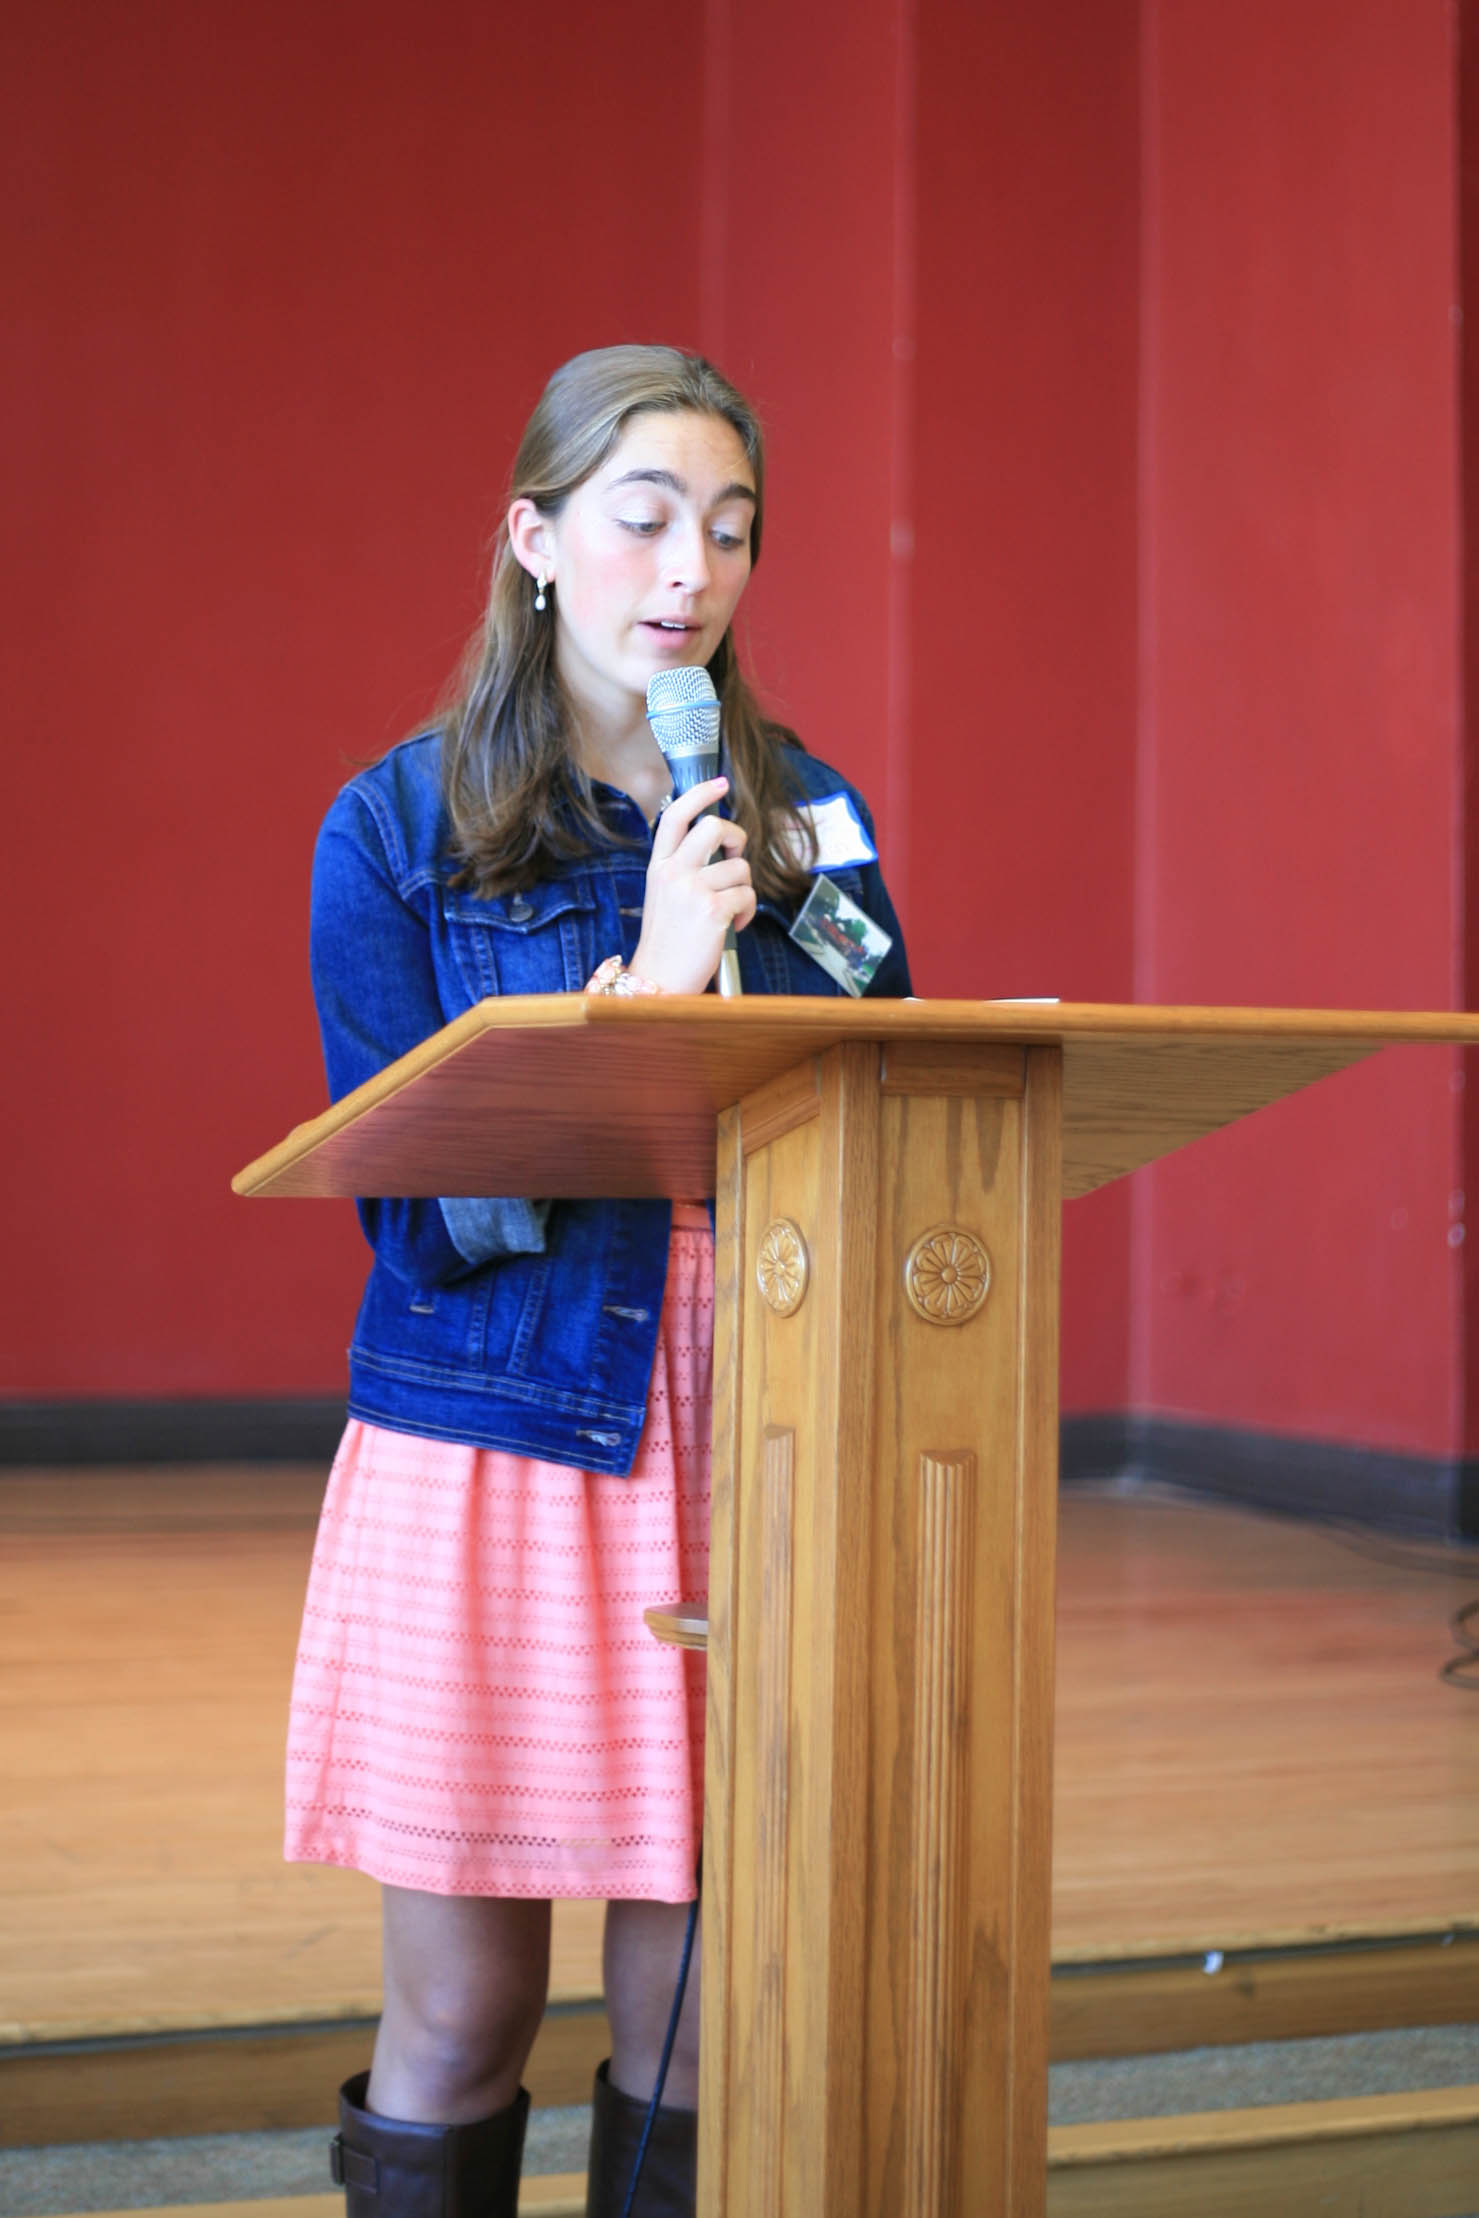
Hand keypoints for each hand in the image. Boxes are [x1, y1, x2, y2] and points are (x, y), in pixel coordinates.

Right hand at [630, 776, 755, 993]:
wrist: (658, 981)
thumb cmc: (666, 940)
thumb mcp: (663, 895)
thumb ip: (683, 868)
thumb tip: (720, 847)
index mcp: (658, 866)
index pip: (675, 816)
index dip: (700, 793)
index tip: (719, 783)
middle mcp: (672, 873)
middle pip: (713, 827)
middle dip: (736, 837)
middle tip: (735, 857)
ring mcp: (692, 890)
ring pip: (739, 867)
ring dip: (743, 888)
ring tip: (729, 910)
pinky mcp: (713, 911)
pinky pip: (747, 895)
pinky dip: (746, 912)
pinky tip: (732, 925)